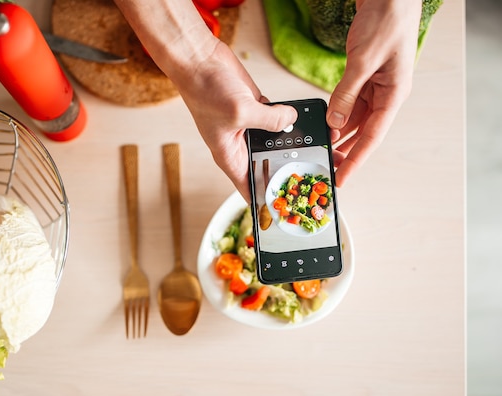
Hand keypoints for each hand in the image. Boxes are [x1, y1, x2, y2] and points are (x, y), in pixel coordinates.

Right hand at [114, 0, 296, 201]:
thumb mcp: (240, 110)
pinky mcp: (256, 109)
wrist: (199, 60)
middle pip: (266, 167)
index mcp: (230, 157)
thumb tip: (291, 120)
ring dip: (291, 145)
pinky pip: (278, 120)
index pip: (249, 189)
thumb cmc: (205, 91)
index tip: (285, 213)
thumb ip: (270, 120)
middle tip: (312, 180)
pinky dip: (290, 121)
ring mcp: (249, 127)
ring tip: (316, 153)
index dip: (265, 202)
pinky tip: (306, 124)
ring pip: (275, 144)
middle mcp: (240, 146)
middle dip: (286, 173)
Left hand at [326, 0, 421, 185]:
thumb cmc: (387, 22)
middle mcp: (386, 94)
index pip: (372, 137)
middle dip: (346, 149)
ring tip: (323, 147)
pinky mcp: (366, 76)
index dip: (356, 160)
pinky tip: (326, 121)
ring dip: (339, 131)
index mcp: (394, 94)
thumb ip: (347, 93)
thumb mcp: (363, 61)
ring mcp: (376, 85)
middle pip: (363, 131)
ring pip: (355, 117)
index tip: (342, 178)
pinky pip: (350, 101)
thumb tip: (334, 121)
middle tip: (328, 166)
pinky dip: (337, 112)